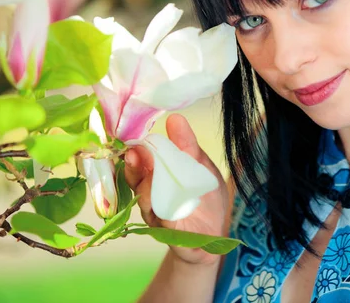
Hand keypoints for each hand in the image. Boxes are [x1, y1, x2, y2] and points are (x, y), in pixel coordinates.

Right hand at [124, 113, 228, 265]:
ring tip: (145, 171)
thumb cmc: (205, 197)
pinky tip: (157, 195)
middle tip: (135, 153)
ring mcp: (155, 211)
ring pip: (143, 196)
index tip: (135, 138)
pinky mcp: (164, 229)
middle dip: (135, 164)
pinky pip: (157, 215)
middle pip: (135, 177)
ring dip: (143, 184)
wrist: (215, 232)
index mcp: (158, 174)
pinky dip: (157, 205)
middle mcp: (150, 192)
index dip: (137, 149)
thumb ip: (187, 146)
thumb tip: (175, 118)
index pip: (142, 159)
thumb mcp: (201, 166)